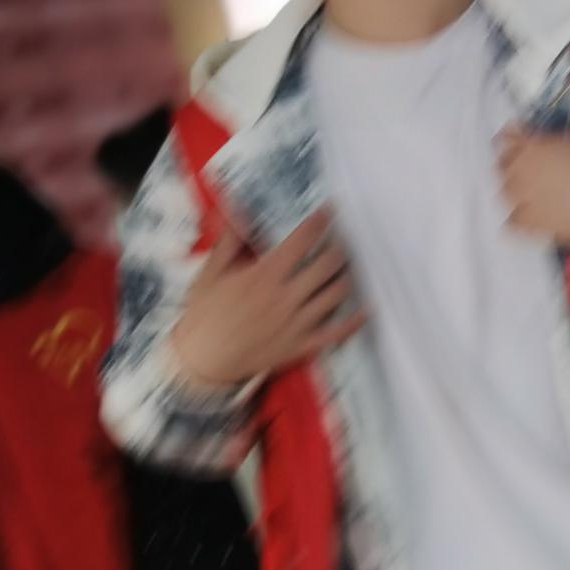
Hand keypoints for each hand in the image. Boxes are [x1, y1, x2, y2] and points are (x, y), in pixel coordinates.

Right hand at [170, 209, 363, 389]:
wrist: (204, 360)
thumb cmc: (205, 314)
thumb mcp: (211, 272)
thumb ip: (229, 240)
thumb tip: (236, 209)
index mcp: (264, 275)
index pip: (302, 240)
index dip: (320, 221)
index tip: (330, 209)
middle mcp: (286, 297)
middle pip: (327, 264)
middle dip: (339, 246)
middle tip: (340, 239)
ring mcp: (297, 323)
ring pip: (336, 293)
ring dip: (346, 275)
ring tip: (348, 265)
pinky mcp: (301, 345)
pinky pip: (336, 333)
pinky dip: (354, 320)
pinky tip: (365, 308)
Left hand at [496, 129, 569, 247]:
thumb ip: (559, 137)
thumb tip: (554, 141)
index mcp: (532, 147)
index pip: (505, 137)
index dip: (514, 134)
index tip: (521, 133)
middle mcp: (521, 175)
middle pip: (501, 165)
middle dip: (512, 159)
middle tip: (530, 159)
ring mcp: (526, 203)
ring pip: (504, 193)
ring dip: (514, 187)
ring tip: (531, 186)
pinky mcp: (536, 228)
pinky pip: (512, 223)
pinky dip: (518, 216)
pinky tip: (530, 212)